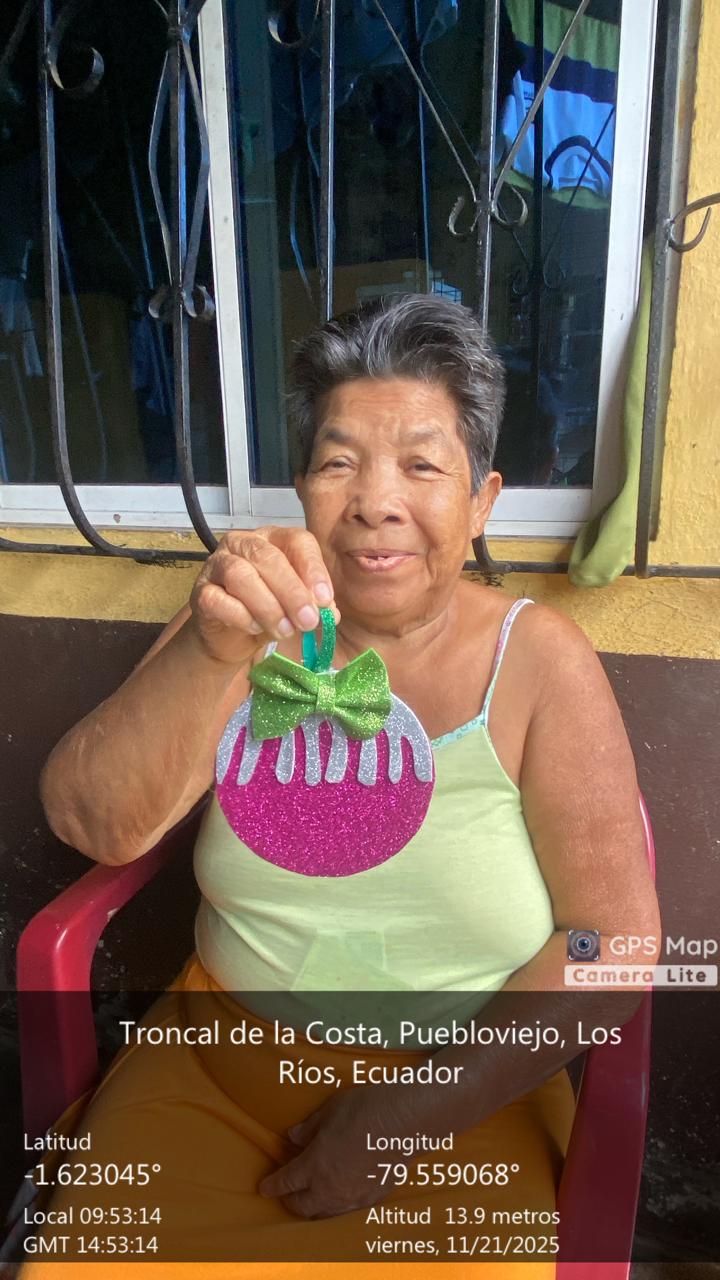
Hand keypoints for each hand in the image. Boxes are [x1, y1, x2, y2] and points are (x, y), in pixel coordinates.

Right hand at [190, 526, 340, 666]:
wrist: (228, 637)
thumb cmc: (267, 611)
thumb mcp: (296, 606)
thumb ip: (313, 605)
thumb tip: (330, 613)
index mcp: (273, 539)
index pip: (296, 540)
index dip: (312, 568)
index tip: (324, 599)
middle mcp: (242, 544)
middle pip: (268, 558)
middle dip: (292, 592)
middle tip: (309, 621)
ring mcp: (216, 565)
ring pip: (240, 575)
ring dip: (268, 607)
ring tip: (285, 631)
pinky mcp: (200, 592)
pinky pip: (217, 599)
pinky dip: (240, 616)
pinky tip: (255, 628)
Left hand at [258, 1086, 409, 1219]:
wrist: (404, 1122)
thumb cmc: (365, 1110)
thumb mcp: (330, 1111)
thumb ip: (309, 1128)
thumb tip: (293, 1137)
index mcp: (315, 1165)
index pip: (286, 1182)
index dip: (272, 1185)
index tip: (264, 1187)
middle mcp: (331, 1187)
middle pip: (303, 1206)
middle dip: (291, 1201)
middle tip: (287, 1194)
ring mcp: (353, 1196)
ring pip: (326, 1213)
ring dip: (314, 1208)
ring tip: (311, 1200)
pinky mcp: (373, 1197)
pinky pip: (348, 1210)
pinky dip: (338, 1206)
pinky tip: (340, 1197)